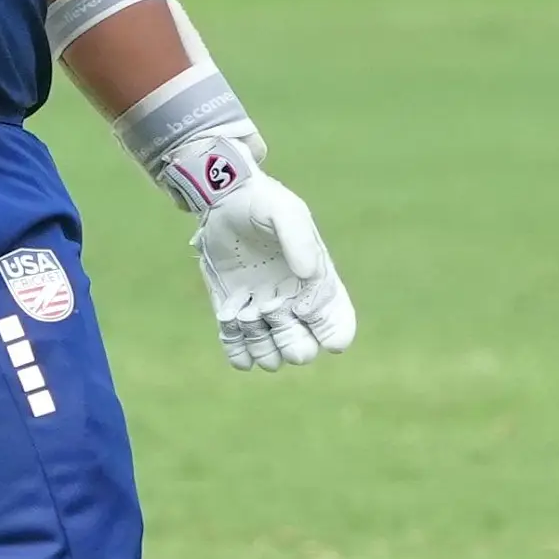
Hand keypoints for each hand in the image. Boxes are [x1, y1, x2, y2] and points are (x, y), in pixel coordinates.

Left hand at [161, 125, 356, 372]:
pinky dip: (236, 349)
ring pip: (271, 358)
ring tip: (246, 312)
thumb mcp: (285, 210)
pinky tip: (230, 318)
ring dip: (260, 345)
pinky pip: (239, 353)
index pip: (338, 328)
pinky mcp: (232, 315)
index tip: (304, 309)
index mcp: (317, 285)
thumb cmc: (260, 202)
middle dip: (292, 345)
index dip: (330, 333)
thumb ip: (299, 238)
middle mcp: (293, 306)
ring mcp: (261, 314)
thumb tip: (308, 275)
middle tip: (271, 312)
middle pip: (303, 351)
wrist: (220, 200)